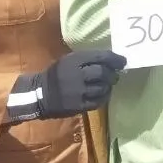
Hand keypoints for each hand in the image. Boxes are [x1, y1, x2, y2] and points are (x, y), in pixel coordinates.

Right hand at [8, 50, 126, 123]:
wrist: (38, 94)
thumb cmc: (57, 74)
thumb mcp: (68, 60)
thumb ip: (88, 59)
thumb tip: (113, 60)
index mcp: (73, 60)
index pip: (100, 57)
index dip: (115, 59)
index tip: (123, 61)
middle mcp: (76, 75)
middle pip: (103, 73)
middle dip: (112, 74)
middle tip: (114, 75)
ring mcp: (77, 92)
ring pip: (102, 88)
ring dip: (108, 86)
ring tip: (106, 85)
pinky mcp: (78, 106)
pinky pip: (98, 101)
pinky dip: (104, 97)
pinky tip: (102, 94)